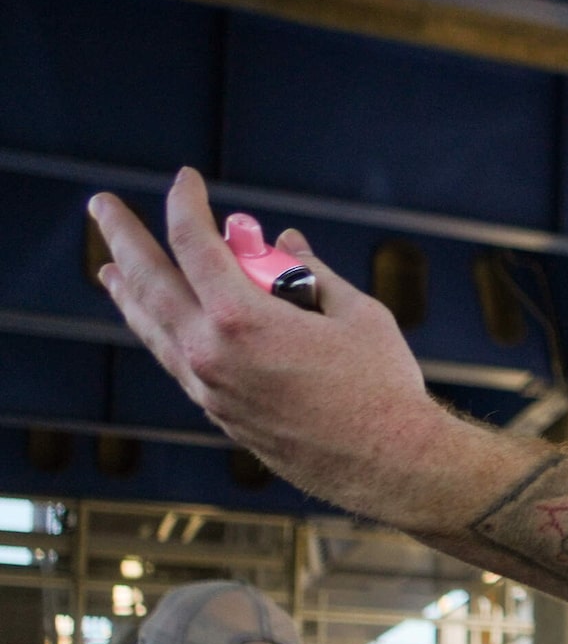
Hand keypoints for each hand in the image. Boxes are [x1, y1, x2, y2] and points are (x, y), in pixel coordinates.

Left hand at [88, 171, 461, 520]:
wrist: (389, 463)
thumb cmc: (381, 386)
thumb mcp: (358, 314)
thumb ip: (312, 273)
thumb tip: (286, 243)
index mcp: (242, 318)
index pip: (194, 242)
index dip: (187, 203)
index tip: (187, 180)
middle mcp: (210, 352)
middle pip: (148, 280)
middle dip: (122, 235)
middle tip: (102, 205)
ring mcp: (209, 386)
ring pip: (150, 326)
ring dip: (126, 290)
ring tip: (109, 268)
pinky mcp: (219, 412)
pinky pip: (173, 358)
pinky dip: (157, 329)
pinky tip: (157, 321)